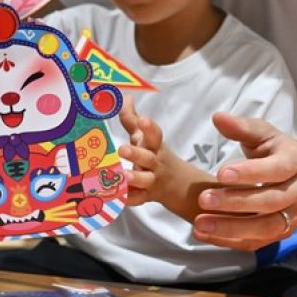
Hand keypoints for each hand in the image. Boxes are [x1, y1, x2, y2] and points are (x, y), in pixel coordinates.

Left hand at [117, 98, 216, 218]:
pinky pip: (138, 199)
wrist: (178, 184)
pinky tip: (117, 197)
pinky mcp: (146, 196)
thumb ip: (132, 119)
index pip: (155, 135)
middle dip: (136, 154)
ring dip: (134, 178)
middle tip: (122, 149)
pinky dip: (129, 199)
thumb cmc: (154, 154)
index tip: (143, 120)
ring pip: (145, 180)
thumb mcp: (146, 137)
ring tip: (123, 176)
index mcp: (155, 146)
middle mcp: (155, 163)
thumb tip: (125, 97)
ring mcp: (152, 180)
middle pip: (148, 158)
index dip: (149, 127)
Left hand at [193, 112, 296, 250]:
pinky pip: (256, 243)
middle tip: (203, 199)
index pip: (277, 170)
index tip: (221, 173)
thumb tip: (218, 118)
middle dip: (236, 203)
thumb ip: (242, 128)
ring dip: (231, 229)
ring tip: (200, 224)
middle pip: (270, 202)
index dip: (251, 173)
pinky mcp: (280, 234)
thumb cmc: (278, 153)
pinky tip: (204, 233)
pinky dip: (230, 241)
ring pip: (265, 228)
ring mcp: (293, 217)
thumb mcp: (265, 134)